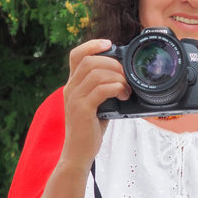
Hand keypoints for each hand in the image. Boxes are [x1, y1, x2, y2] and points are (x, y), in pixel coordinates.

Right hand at [60, 39, 131, 171]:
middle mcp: (70, 89)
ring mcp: (75, 99)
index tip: (109, 44)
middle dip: (113, 62)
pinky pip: (101, 89)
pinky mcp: (82, 110)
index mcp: (73, 85)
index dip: (92, 45)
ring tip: (127, 89)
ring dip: (118, 77)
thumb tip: (124, 76)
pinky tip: (124, 96)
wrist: (78, 153)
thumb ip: (102, 89)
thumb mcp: (95, 103)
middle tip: (126, 75)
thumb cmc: (90, 129)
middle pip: (90, 60)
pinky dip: (117, 88)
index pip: (76, 55)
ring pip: (96, 73)